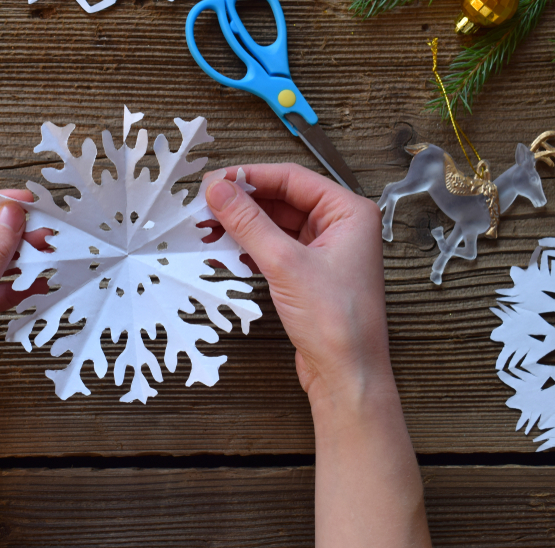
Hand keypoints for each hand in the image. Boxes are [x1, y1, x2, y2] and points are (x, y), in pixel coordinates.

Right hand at [204, 163, 390, 401]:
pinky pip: (276, 248)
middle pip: (282, 200)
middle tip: (205, 205)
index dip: (250, 177)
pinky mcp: (310, 274)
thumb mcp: (285, 264)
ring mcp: (326, 252)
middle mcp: (341, 228)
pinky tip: (226, 250)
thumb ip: (249, 223)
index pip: (292, 179)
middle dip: (243, 203)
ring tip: (208, 227)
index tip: (215, 181)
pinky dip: (251, 247)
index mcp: (349, 213)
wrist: (347, 376)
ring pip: (276, 225)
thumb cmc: (337, 324)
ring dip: (243, 226)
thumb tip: (220, 190)